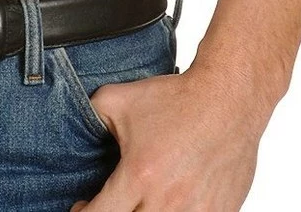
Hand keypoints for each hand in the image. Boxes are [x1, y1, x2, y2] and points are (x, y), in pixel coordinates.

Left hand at [69, 61, 265, 210]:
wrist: (228, 99)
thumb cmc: (177, 100)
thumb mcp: (119, 99)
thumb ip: (90, 117)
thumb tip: (72, 129)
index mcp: (140, 176)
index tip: (82, 206)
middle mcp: (168, 202)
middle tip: (109, 205)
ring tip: (139, 203)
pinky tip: (168, 202)